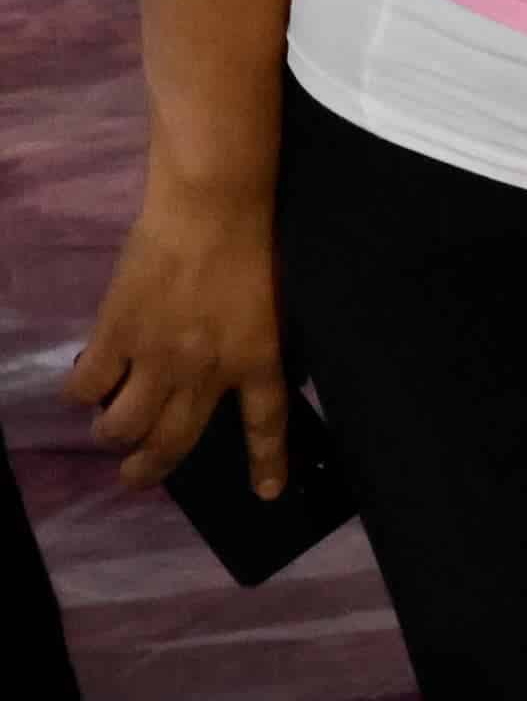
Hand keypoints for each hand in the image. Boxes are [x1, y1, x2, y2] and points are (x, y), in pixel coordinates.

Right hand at [66, 180, 287, 494]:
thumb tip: (232, 375)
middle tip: (134, 478)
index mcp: (256, 359)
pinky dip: (79, 390)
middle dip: (149, 469)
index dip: (266, 461)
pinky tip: (83, 383)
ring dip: (110, 435)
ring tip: (108, 432)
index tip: (266, 494)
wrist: (213, 206)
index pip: (266, 422)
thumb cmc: (254, 242)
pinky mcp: (117, 334)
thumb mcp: (274, 303)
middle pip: (174, 441)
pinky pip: (86, 384)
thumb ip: (254, 343)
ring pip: (122, 426)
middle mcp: (206, 371)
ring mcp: (157, 356)